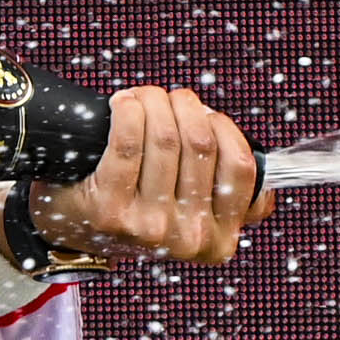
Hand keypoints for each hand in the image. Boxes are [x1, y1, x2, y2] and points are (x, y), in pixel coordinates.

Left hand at [20, 86, 272, 265]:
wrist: (69, 231)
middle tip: (167, 98)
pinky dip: (130, 110)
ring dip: (155, 101)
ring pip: (166, 137)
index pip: (241, 168)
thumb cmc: (137, 206)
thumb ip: (229, 195)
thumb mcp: (192, 214)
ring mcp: (148, 226)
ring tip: (143, 98)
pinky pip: (129, 141)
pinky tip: (124, 104)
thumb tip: (270, 174)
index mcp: (217, 240)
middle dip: (185, 106)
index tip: (206, 116)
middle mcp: (186, 238)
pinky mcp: (109, 209)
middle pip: (201, 144)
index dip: (224, 128)